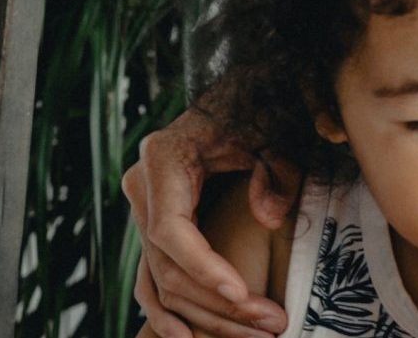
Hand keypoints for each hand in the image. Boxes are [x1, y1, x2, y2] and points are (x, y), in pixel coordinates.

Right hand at [123, 109, 297, 337]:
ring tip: (255, 336)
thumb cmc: (255, 114)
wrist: (235, 101)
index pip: (170, 229)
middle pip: (167, 265)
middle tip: (271, 323)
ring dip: (204, 317)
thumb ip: (275, 171)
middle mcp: (142, 186)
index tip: (242, 292)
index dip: (203, 267)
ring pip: (160, 281)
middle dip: (218, 302)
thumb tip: (268, 217)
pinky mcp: (153, 228)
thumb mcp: (273, 134)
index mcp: (162, 158)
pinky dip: (165, 312)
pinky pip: (150, 278)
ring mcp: (143, 210)